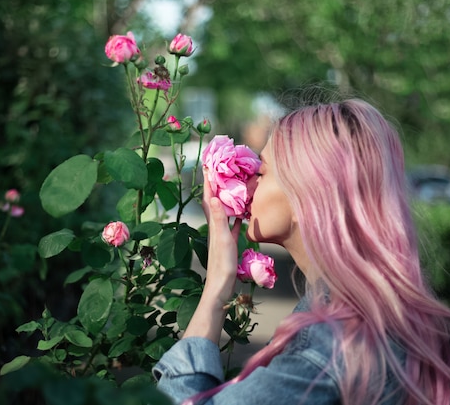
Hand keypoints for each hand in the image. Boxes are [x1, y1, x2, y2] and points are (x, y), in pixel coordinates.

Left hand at [183, 169, 240, 341]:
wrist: (221, 287)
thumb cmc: (222, 265)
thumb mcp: (222, 239)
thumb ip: (220, 219)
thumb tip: (214, 196)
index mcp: (213, 223)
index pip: (209, 196)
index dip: (208, 180)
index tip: (209, 162)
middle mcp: (215, 226)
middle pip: (215, 200)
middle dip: (216, 184)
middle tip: (220, 168)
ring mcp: (221, 234)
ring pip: (223, 210)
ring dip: (226, 197)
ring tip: (231, 184)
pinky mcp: (228, 243)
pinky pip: (232, 223)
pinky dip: (236, 214)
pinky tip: (241, 212)